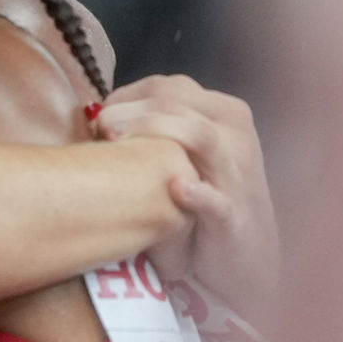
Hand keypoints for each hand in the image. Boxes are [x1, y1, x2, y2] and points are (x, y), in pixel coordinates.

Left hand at [93, 72, 279, 324]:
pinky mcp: (234, 215)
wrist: (246, 254)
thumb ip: (160, 128)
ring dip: (153, 129)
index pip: (168, 87)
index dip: (126, 95)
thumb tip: (99, 113)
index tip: (97, 116)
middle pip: (176, 102)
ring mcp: (237, 173)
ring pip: (198, 135)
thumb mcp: (190, 154)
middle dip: (129, 110)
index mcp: (223, 112)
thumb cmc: (206, 198)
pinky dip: (197, 193)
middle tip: (96, 126)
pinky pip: (217, 200)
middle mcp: (234, 134)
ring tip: (113, 139)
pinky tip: (176, 188)